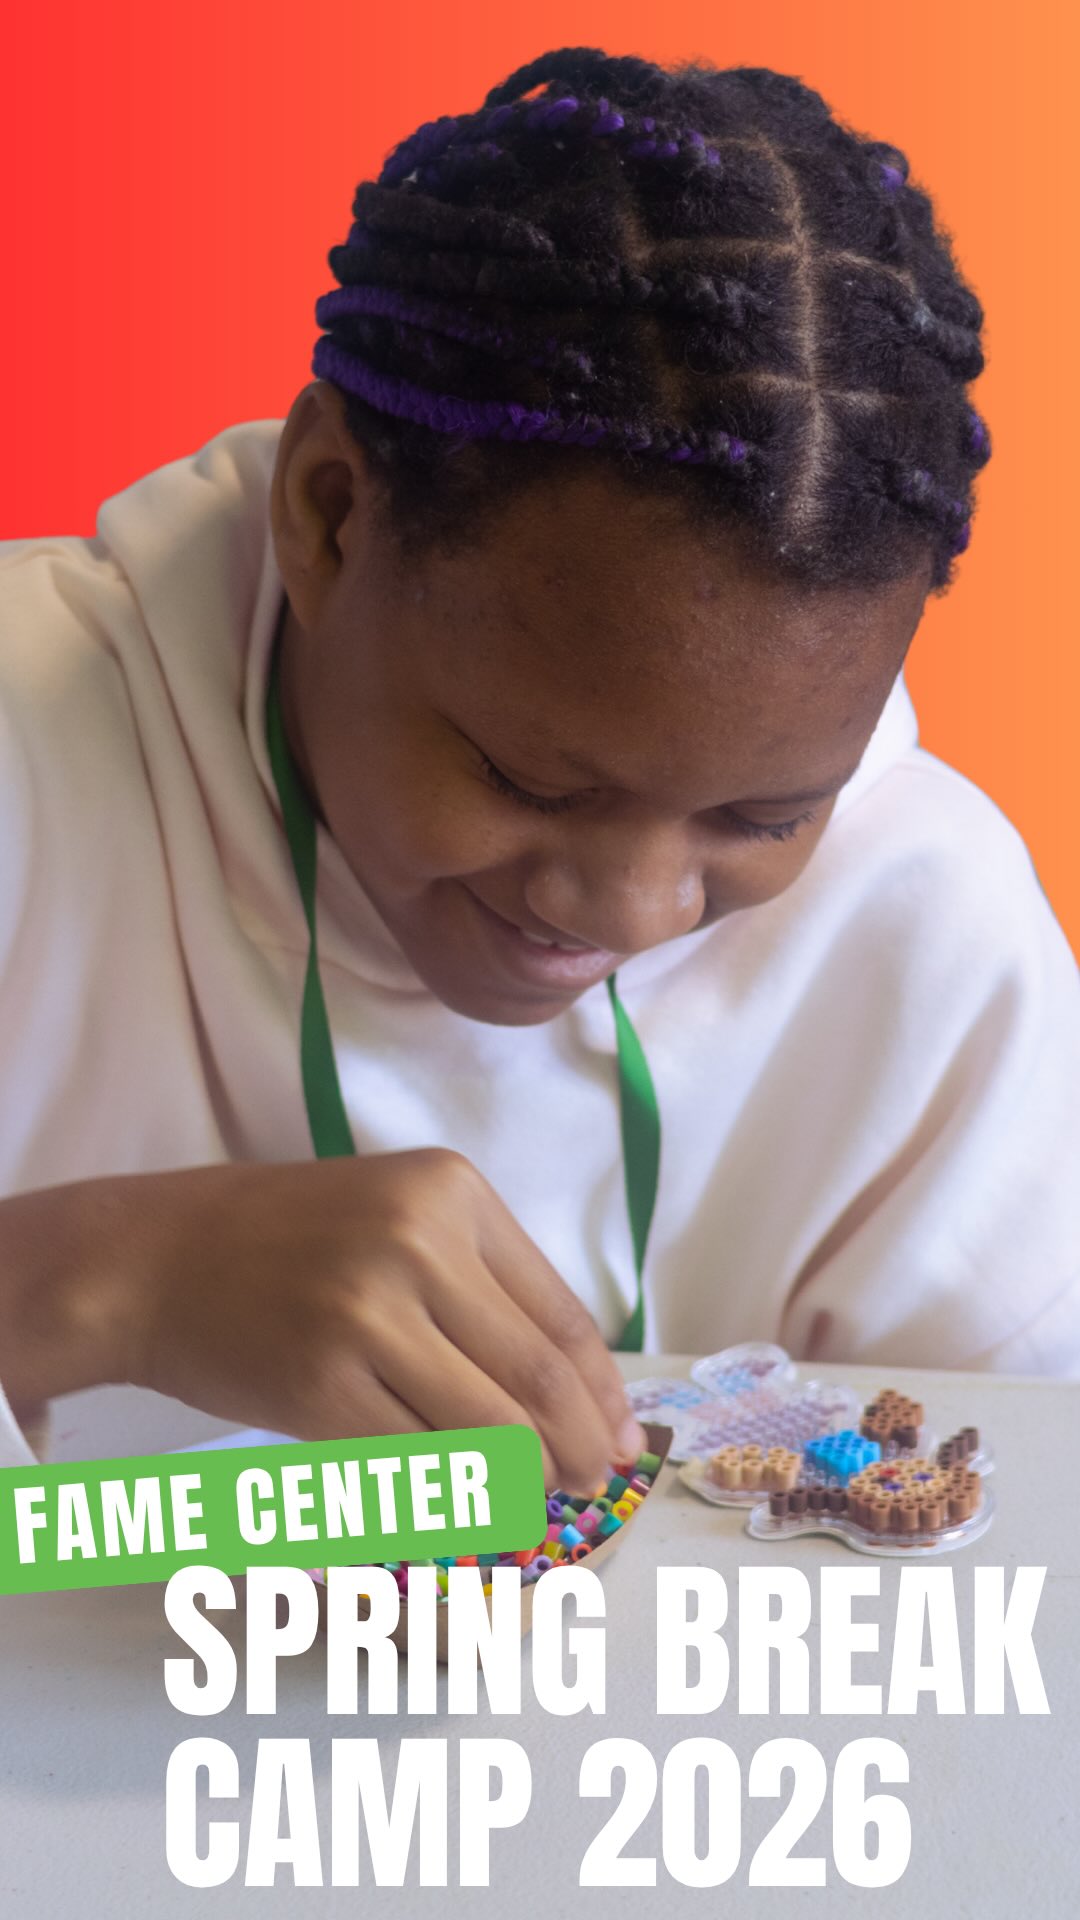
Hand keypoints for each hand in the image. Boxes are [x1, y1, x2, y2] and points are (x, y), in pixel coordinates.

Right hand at [100, 1151, 646, 1493]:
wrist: (154, 1258)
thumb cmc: (285, 1242)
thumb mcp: (397, 1218)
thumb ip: (483, 1287)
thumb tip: (580, 1396)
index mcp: (452, 1193)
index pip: (562, 1315)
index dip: (603, 1393)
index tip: (622, 1439)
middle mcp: (418, 1243)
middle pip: (538, 1379)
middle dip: (580, 1450)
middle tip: (591, 1487)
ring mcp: (367, 1314)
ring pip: (489, 1431)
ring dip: (525, 1485)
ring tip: (531, 1504)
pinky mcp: (320, 1385)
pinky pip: (416, 1464)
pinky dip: (451, 1500)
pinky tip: (463, 1513)